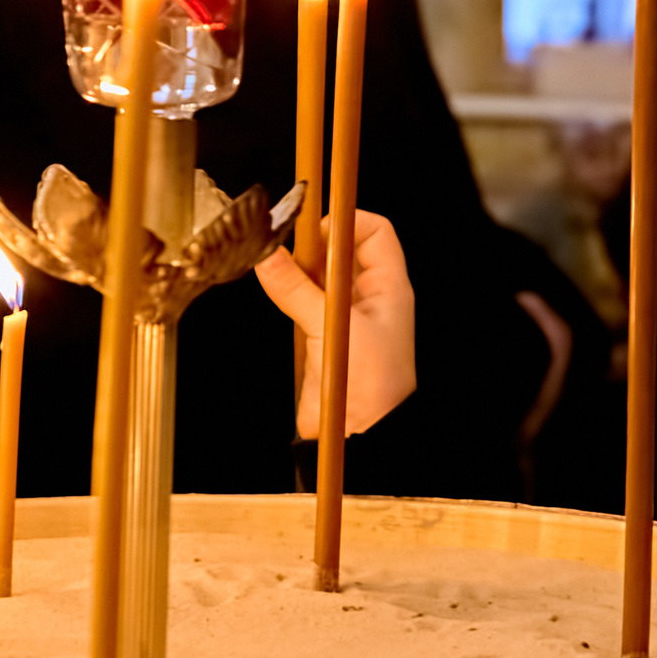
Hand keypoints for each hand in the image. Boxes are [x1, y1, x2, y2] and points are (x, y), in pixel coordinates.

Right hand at [256, 210, 417, 437]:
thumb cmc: (371, 384)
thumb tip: (267, 256)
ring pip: (318, 273)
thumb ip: (296, 289)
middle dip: (313, 242)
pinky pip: (302, 299)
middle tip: (284, 241)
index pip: (374, 232)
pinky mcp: (321, 334)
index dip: (346, 222)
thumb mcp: (333, 326)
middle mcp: (368, 297)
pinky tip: (273, 286)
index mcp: (388, 287)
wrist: (361, 434)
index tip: (314, 227)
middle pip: (341, 249)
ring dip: (296, 266)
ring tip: (273, 262)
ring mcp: (344, 315)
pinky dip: (287, 289)